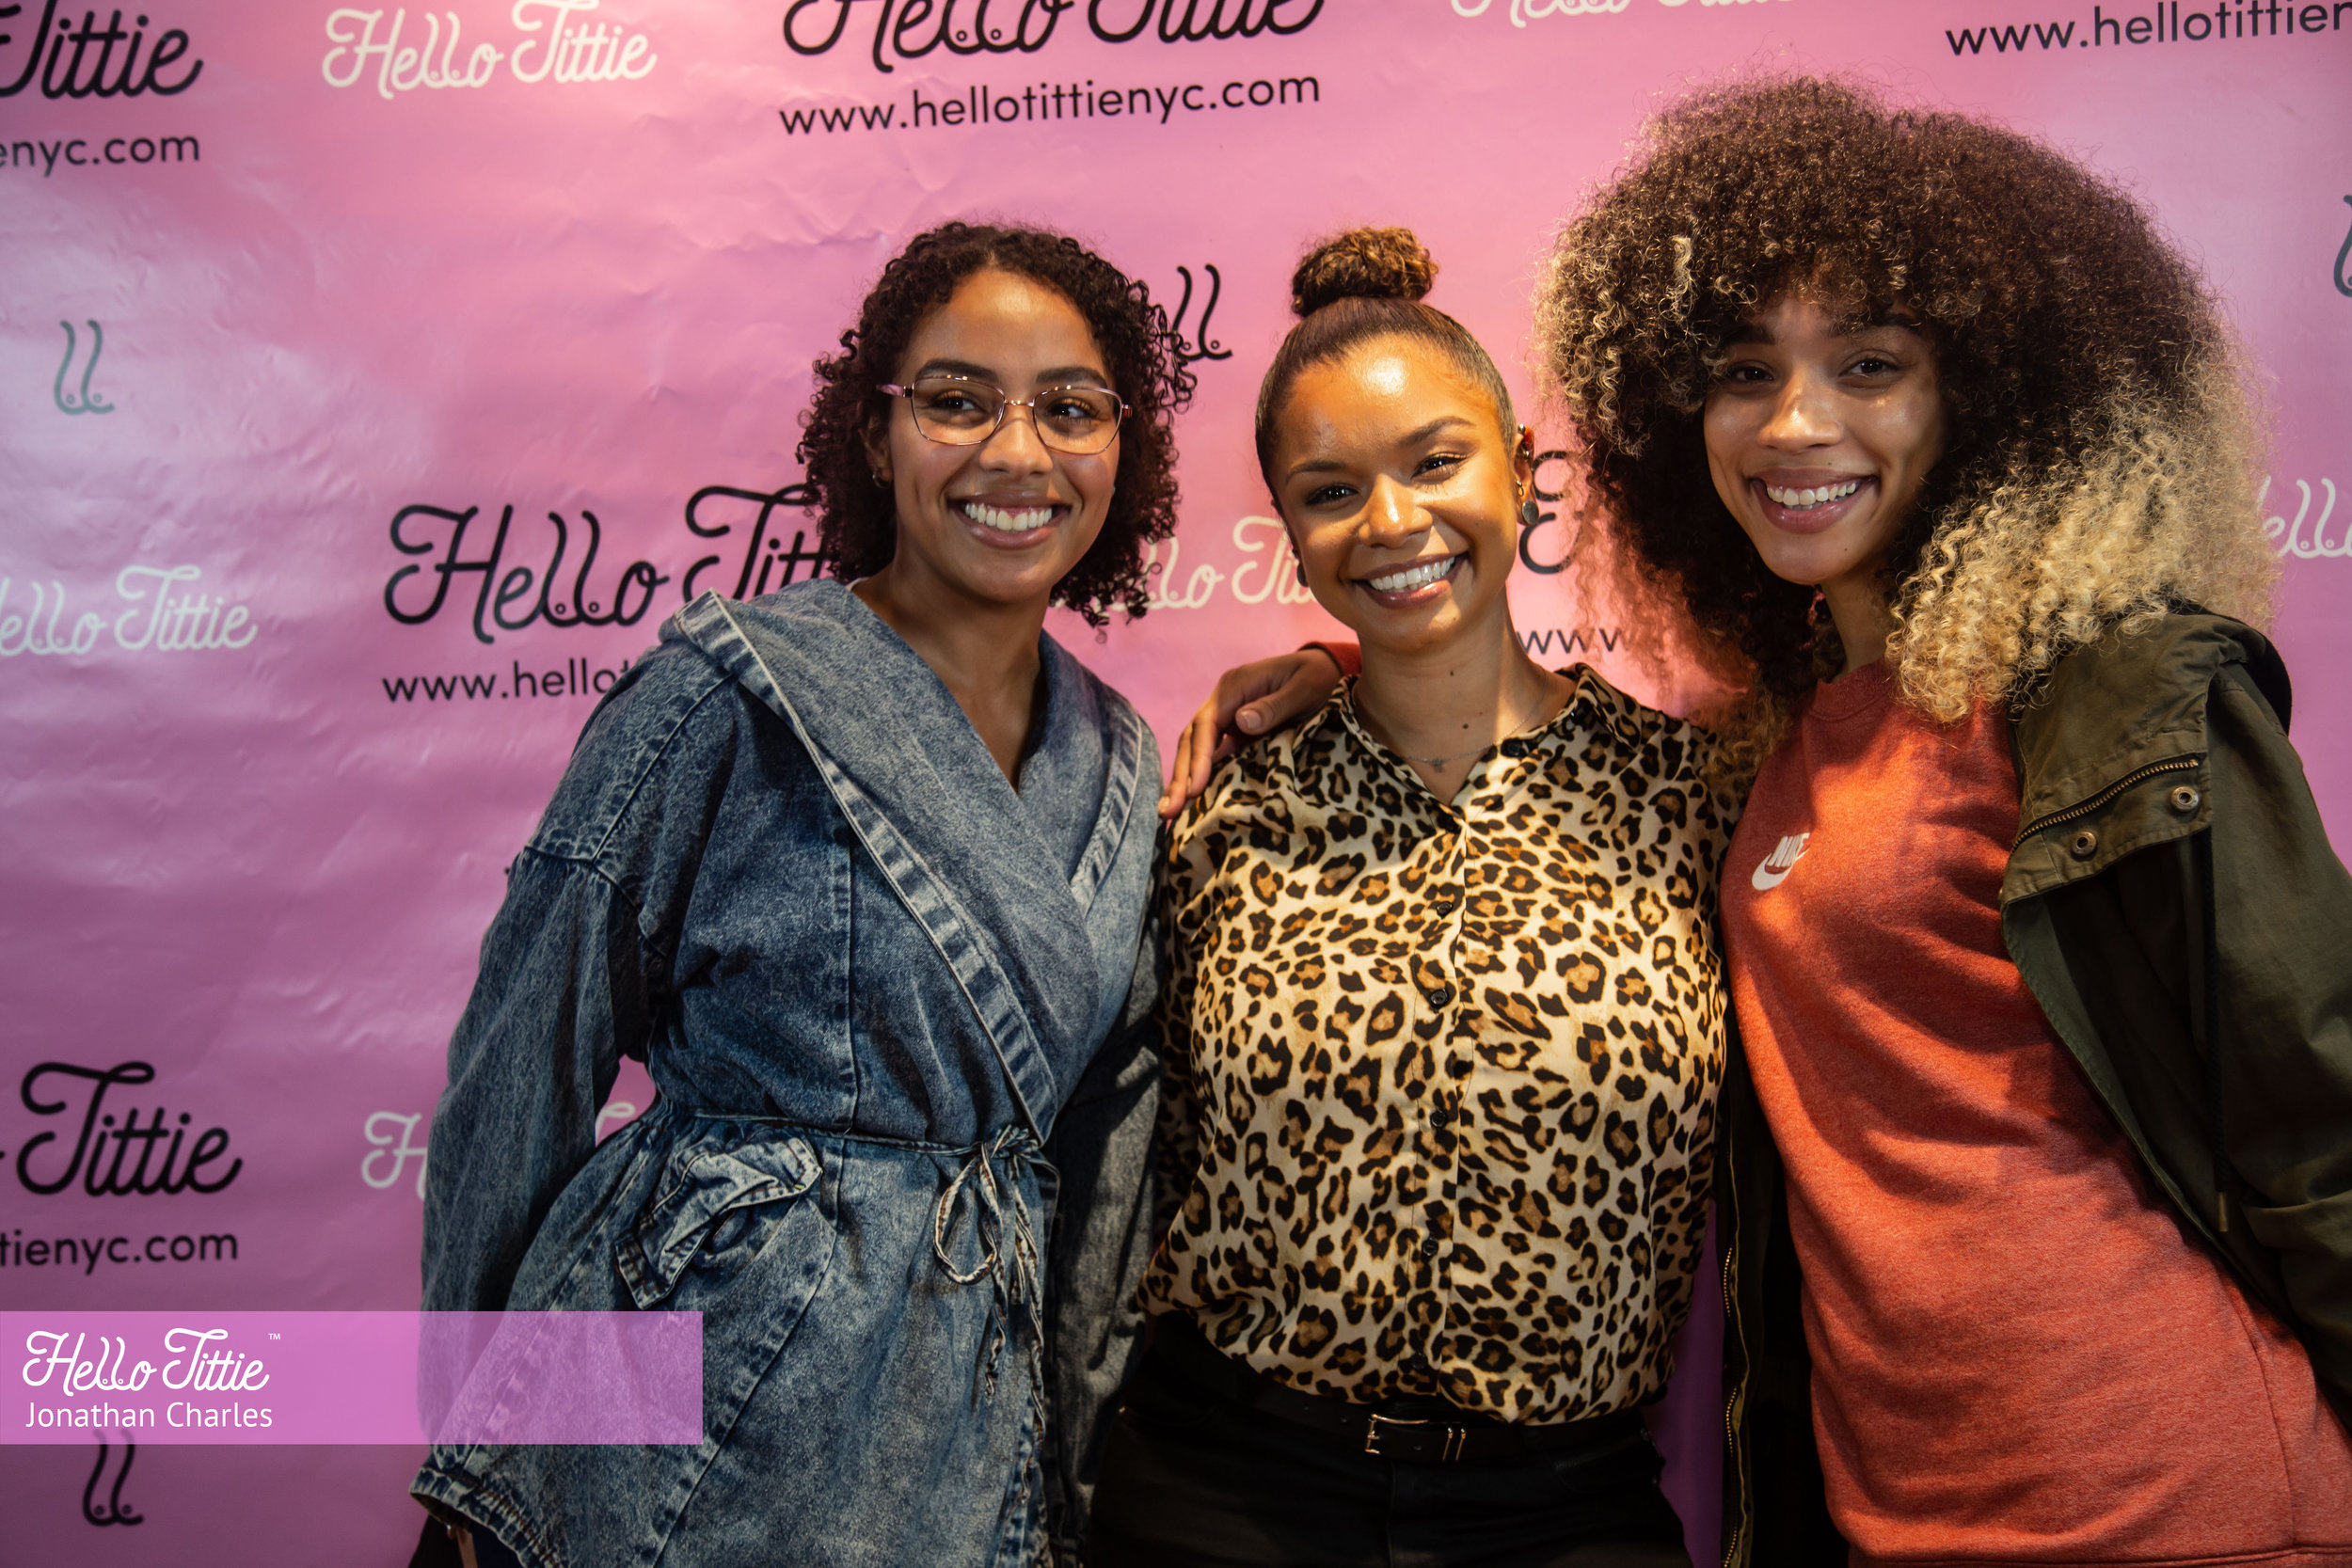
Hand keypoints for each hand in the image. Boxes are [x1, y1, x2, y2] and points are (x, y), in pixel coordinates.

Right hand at [1157, 648, 1343, 818]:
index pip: (1206, 724)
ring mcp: (1227, 718)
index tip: (1195, 789)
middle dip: (1180, 775)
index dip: (1198, 757)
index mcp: (1235, 687)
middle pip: (1192, 739)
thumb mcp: (1304, 688)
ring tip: (1169, 813)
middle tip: (1168, 810)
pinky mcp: (1235, 734)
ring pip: (1195, 749)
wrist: (1327, 672)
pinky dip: (1200, 778)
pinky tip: (1192, 804)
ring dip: (1183, 780)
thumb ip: (1275, 706)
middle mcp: (1224, 702)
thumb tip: (1241, 721)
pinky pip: (1212, 756)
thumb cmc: (1318, 678)